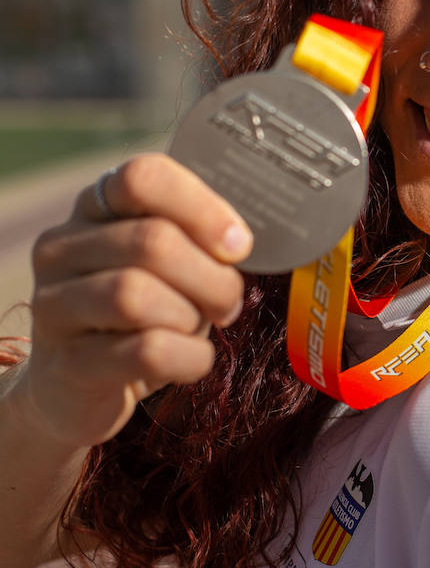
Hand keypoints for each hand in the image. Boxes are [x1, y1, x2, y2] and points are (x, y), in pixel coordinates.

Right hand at [17, 153, 252, 448]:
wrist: (77, 390)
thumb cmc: (141, 317)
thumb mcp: (169, 267)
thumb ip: (196, 239)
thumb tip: (238, 240)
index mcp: (93, 208)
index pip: (142, 177)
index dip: (201, 208)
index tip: (237, 245)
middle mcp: (61, 248)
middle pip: (151, 240)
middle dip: (211, 276)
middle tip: (228, 303)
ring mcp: (53, 306)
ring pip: (135, 294)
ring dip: (191, 316)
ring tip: (198, 329)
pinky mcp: (65, 364)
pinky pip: (144, 351)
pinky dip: (188, 356)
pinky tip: (193, 358)